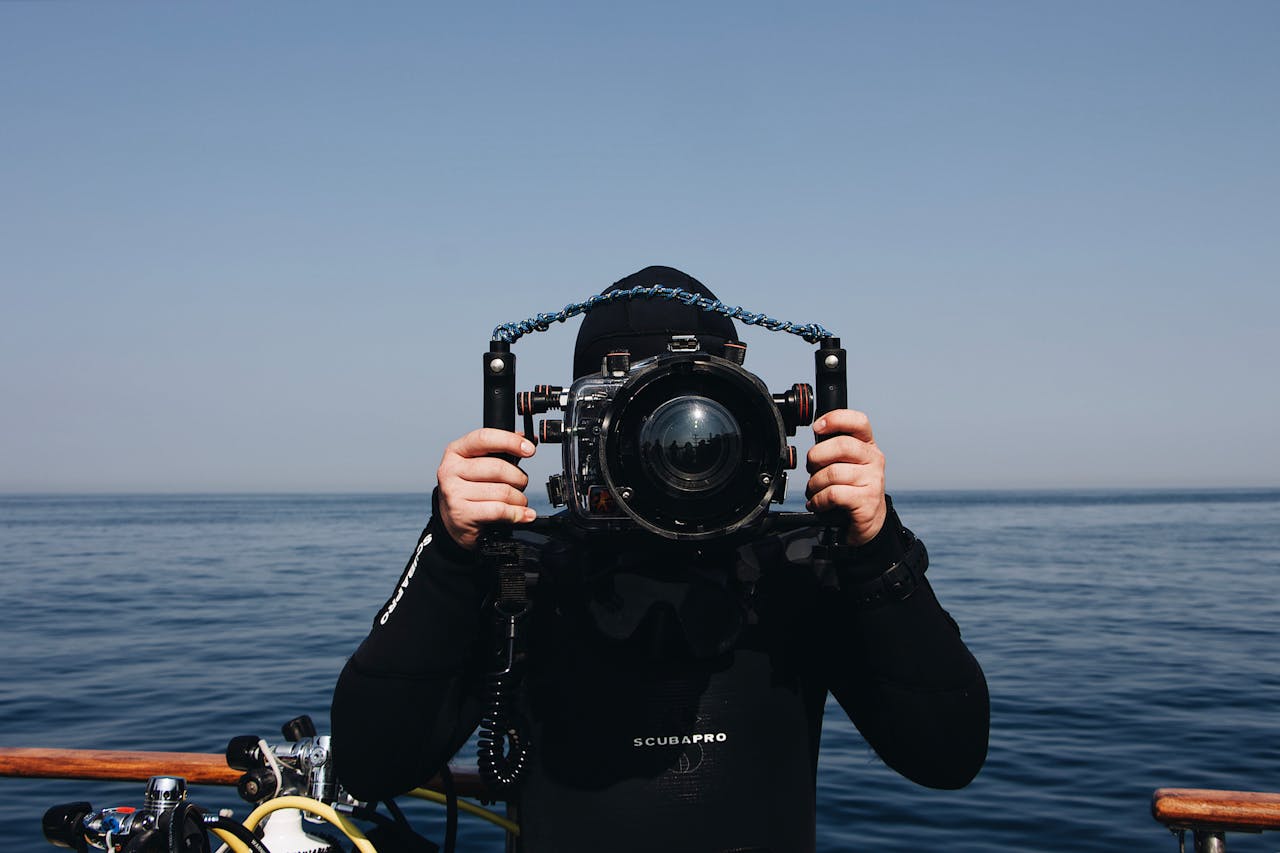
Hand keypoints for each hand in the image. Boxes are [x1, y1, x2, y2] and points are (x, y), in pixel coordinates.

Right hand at [436, 428, 536, 549]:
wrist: (454, 522)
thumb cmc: (471, 489)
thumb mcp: (480, 465)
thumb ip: (502, 450)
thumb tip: (528, 439)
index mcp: (455, 451)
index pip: (484, 438)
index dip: (510, 441)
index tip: (529, 449)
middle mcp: (450, 469)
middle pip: (498, 468)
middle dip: (519, 477)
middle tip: (522, 483)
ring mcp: (454, 492)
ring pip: (502, 491)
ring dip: (519, 498)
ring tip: (519, 501)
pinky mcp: (462, 514)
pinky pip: (499, 510)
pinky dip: (517, 513)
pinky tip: (524, 514)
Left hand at [805, 409, 887, 545]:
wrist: (869, 522)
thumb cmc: (851, 489)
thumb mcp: (845, 463)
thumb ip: (834, 448)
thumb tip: (816, 431)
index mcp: (867, 446)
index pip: (859, 421)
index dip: (836, 419)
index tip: (817, 427)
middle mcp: (874, 460)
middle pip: (842, 446)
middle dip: (817, 457)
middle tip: (812, 468)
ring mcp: (873, 481)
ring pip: (833, 472)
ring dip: (814, 483)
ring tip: (814, 490)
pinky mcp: (867, 502)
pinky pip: (834, 494)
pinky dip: (818, 500)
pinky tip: (818, 503)